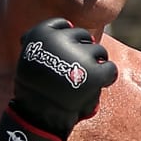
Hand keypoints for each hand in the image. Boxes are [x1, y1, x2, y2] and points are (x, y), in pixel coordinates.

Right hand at [12, 18, 116, 134]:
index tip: (62, 57)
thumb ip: (46, 41)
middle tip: (76, 70)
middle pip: (82, 36)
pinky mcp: (94, 73)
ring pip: (98, 51)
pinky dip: (108, 76)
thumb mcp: (30, 58)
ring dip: (95, 63)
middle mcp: (60, 39)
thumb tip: (68, 24)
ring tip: (85, 79)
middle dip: (82, 51)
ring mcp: (79, 55)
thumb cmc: (32, 90)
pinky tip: (100, 84)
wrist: (37, 116)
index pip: (61, 25)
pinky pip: (110, 68)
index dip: (65, 41)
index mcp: (41, 33)